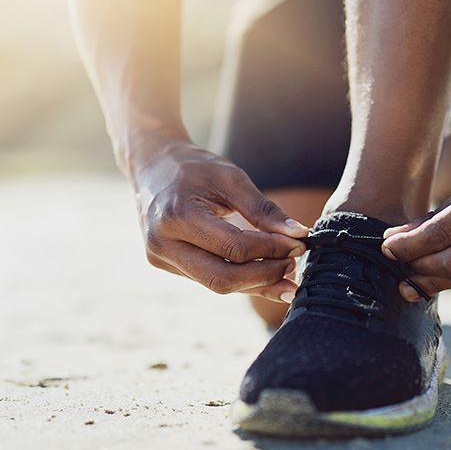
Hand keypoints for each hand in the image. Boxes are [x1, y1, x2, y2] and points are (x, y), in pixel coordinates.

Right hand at [131, 136, 307, 301]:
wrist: (151, 165)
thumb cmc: (194, 167)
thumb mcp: (231, 178)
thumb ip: (264, 209)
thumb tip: (299, 235)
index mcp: (177, 216)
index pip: (234, 248)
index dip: (271, 250)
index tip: (299, 243)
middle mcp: (162, 244)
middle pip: (223, 278)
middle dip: (265, 276)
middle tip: (293, 264)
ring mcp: (160, 258)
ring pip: (217, 284)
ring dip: (256, 283)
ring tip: (287, 274)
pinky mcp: (166, 265)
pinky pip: (209, 279)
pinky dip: (240, 279)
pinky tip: (265, 275)